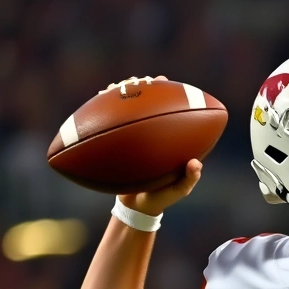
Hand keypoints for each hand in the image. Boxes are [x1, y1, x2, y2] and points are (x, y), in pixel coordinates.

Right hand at [114, 75, 203, 215]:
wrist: (138, 207)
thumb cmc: (162, 197)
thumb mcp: (179, 191)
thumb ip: (189, 179)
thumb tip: (194, 163)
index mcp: (171, 138)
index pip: (173, 107)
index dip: (169, 91)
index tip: (162, 81)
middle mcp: (154, 132)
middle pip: (147, 100)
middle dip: (141, 85)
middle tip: (135, 81)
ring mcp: (135, 136)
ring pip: (125, 108)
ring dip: (118, 93)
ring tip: (111, 88)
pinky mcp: (119, 143)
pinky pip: (109, 126)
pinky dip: (102, 115)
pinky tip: (94, 107)